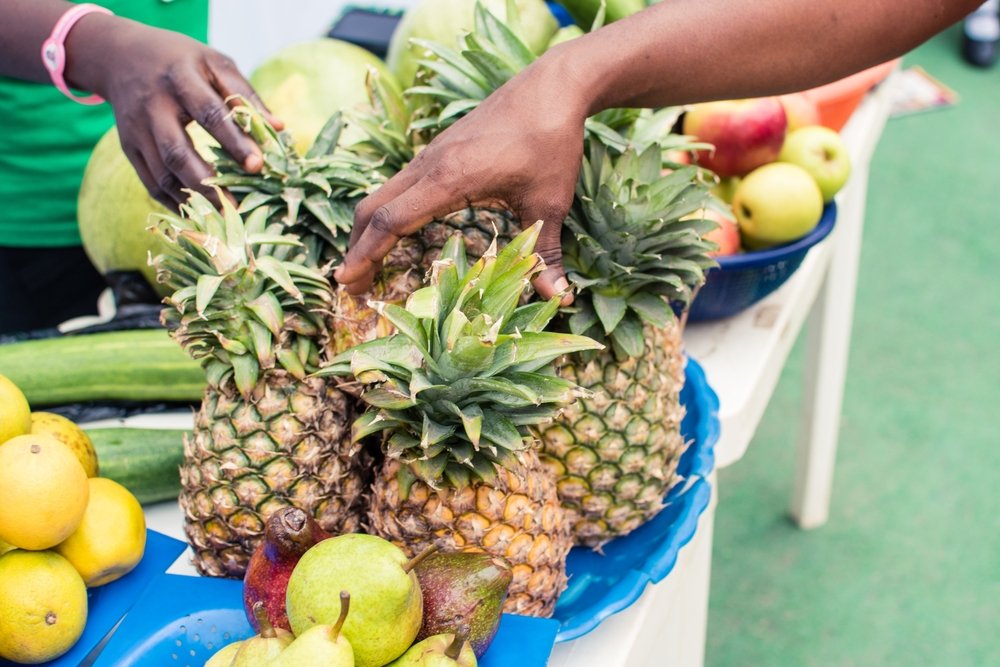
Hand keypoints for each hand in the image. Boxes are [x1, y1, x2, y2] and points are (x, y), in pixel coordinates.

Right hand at [74, 21, 280, 208]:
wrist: (121, 56)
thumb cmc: (182, 61)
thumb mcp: (214, 64)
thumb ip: (245, 95)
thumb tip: (278, 129)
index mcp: (179, 78)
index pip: (209, 113)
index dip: (234, 142)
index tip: (258, 166)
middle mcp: (153, 106)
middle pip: (177, 152)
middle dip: (208, 183)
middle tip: (238, 207)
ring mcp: (136, 130)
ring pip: (162, 174)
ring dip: (193, 201)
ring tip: (224, 218)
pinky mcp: (129, 148)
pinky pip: (151, 183)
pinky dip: (175, 203)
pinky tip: (201, 214)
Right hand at [334, 59, 587, 302]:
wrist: (553, 85)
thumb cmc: (550, 141)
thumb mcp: (550, 202)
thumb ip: (546, 252)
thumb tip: (559, 298)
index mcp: (448, 179)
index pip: (390, 222)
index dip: (366, 256)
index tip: (346, 283)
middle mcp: (429, 165)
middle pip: (372, 209)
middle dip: (357, 249)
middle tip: (354, 288)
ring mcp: (431, 155)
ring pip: (382, 194)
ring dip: (368, 230)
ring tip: (368, 265)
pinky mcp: (440, 150)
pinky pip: (399, 185)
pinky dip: (387, 212)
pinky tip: (398, 231)